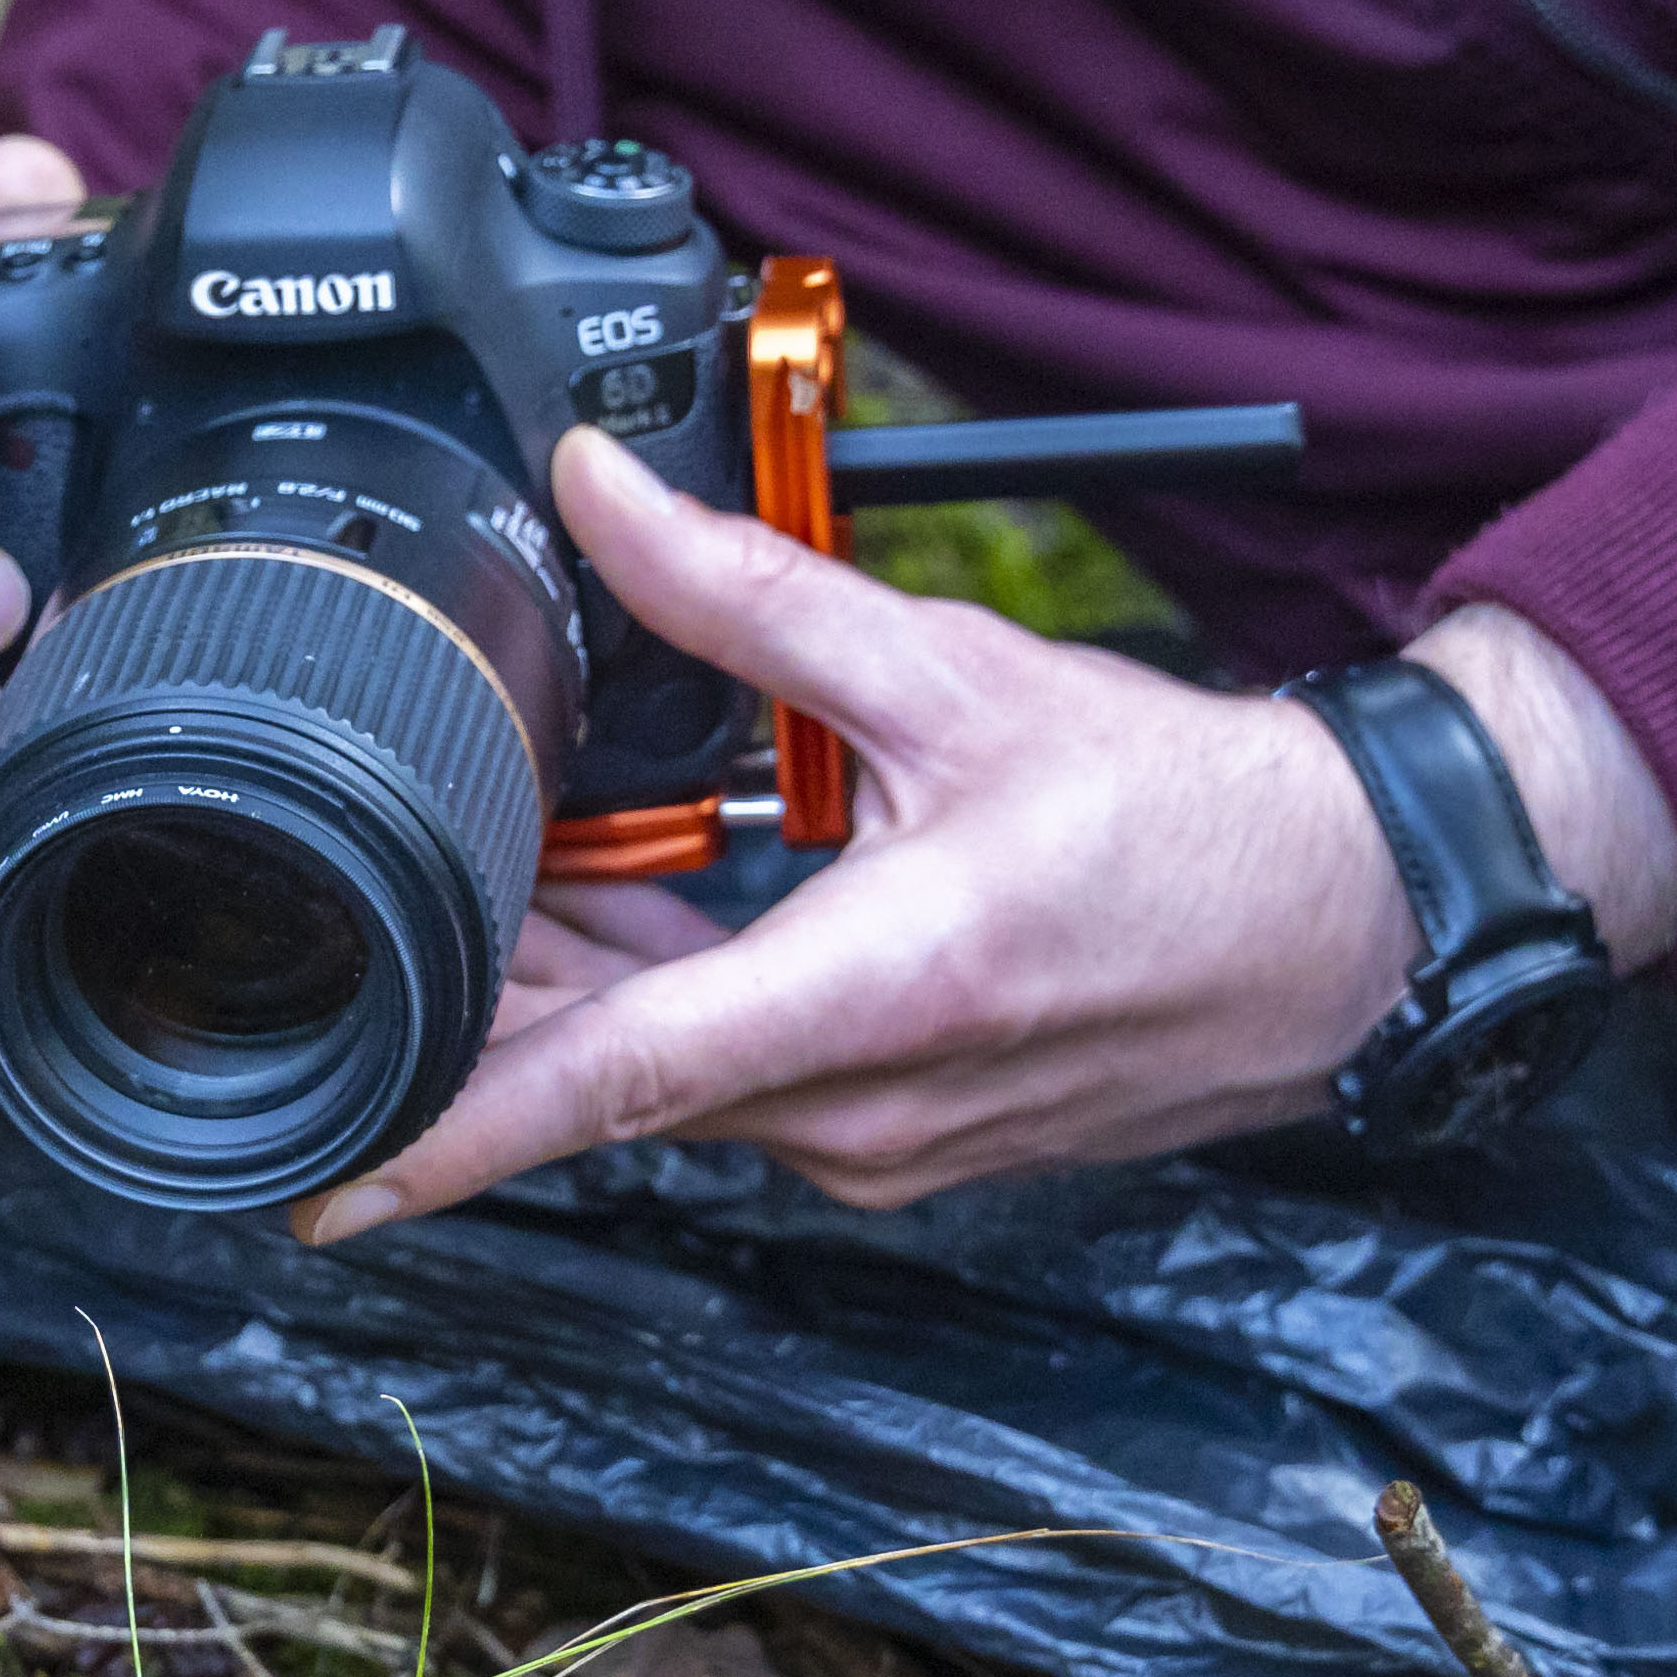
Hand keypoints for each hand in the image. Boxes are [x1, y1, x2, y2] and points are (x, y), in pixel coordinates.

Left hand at [300, 433, 1676, 1237]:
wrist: (1349, 925)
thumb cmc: (1183, 816)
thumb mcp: (955, 675)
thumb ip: (753, 595)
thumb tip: (599, 495)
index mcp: (873, 997)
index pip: (614, 1088)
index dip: (454, 1134)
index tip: (328, 1182)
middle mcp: (861, 1108)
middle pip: (611, 1078)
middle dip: (496, 998)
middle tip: (402, 902)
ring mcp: (884, 1144)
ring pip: (673, 1081)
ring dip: (591, 987)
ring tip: (535, 868)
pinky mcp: (904, 1142)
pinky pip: (742, 1086)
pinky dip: (680, 1004)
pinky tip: (658, 905)